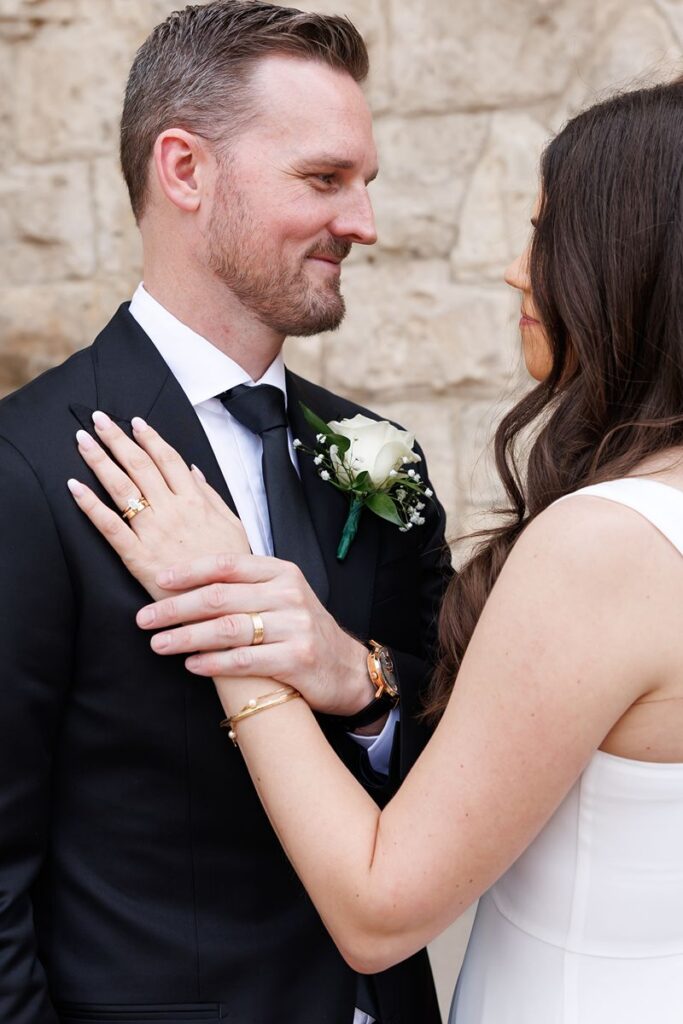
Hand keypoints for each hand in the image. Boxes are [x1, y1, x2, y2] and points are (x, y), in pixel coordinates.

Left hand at [68, 411, 249, 599]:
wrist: (226, 607)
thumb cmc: (230, 571)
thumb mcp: (233, 527)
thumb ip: (212, 496)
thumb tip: (195, 470)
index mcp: (196, 502)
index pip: (168, 460)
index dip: (150, 438)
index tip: (134, 422)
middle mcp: (174, 511)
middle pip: (140, 466)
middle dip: (117, 439)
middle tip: (98, 419)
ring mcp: (154, 533)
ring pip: (123, 488)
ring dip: (100, 461)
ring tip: (83, 441)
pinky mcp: (138, 557)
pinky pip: (110, 526)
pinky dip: (90, 504)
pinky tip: (75, 487)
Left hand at [135, 552, 382, 724]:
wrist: (346, 668)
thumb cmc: (301, 628)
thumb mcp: (280, 594)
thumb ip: (243, 580)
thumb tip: (191, 570)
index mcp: (281, 572)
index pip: (227, 564)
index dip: (188, 571)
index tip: (158, 580)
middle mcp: (289, 594)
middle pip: (220, 597)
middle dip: (176, 608)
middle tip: (145, 618)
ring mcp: (295, 627)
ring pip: (227, 629)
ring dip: (186, 637)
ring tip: (159, 643)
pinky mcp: (297, 659)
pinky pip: (244, 660)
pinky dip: (213, 663)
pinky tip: (191, 664)